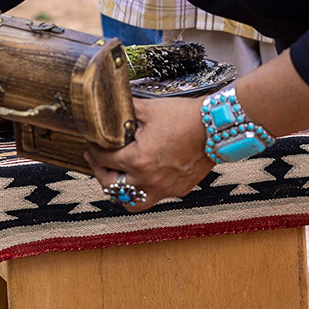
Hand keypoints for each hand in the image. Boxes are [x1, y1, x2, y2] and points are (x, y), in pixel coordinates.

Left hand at [83, 98, 211, 212]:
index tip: (91, 144)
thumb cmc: (185, 117)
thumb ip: (125, 111)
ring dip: (120, 191)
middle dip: (99, 172)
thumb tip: (108, 107)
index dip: (94, 150)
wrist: (217, 127)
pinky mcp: (178, 190)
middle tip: (96, 160)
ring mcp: (164, 188)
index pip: (104, 160)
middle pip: (111, 185)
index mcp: (137, 160)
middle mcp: (148, 180)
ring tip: (116, 177)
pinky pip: (154, 197)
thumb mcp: (148, 109)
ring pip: (132, 201)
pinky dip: (144, 189)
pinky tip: (143, 176)